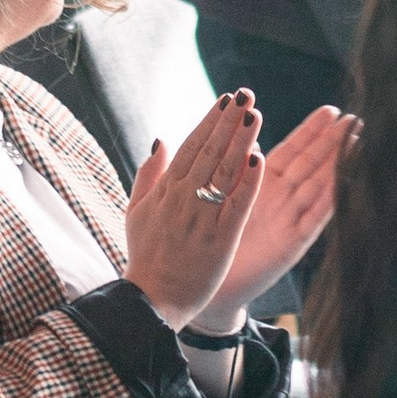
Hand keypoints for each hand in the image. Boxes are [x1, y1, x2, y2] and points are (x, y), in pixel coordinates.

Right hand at [125, 92, 261, 326]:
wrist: (151, 301)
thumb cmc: (146, 255)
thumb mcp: (137, 212)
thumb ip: (149, 174)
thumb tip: (161, 139)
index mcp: (165, 191)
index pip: (191, 146)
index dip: (210, 121)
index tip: (226, 99)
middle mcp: (182, 201)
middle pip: (209, 153)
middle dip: (228, 122)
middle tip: (246, 96)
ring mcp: (200, 220)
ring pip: (223, 174)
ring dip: (240, 142)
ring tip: (255, 116)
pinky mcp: (218, 242)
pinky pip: (235, 207)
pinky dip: (246, 183)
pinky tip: (259, 161)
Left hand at [216, 106, 354, 307]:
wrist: (212, 287)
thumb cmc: (215, 241)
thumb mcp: (225, 196)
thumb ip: (239, 166)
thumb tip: (250, 134)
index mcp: (262, 184)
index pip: (291, 150)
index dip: (310, 131)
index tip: (330, 110)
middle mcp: (281, 199)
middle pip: (310, 164)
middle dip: (331, 141)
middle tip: (354, 119)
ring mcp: (289, 220)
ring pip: (317, 186)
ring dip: (337, 165)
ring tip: (358, 143)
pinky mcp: (291, 245)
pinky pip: (314, 219)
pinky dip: (330, 201)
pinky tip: (345, 183)